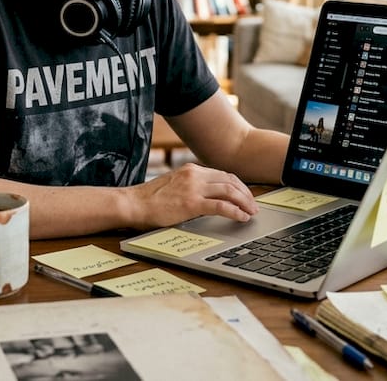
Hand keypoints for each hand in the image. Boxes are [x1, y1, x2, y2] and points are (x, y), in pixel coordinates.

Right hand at [128, 163, 258, 228]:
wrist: (133, 203)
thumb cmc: (150, 199)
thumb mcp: (174, 185)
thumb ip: (191, 186)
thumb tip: (208, 197)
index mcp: (191, 169)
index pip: (223, 174)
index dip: (238, 186)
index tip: (246, 195)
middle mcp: (194, 175)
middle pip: (230, 181)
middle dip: (246, 194)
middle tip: (253, 206)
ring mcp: (193, 188)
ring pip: (229, 191)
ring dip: (244, 202)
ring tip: (251, 212)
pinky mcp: (191, 203)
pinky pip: (220, 206)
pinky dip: (235, 211)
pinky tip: (241, 217)